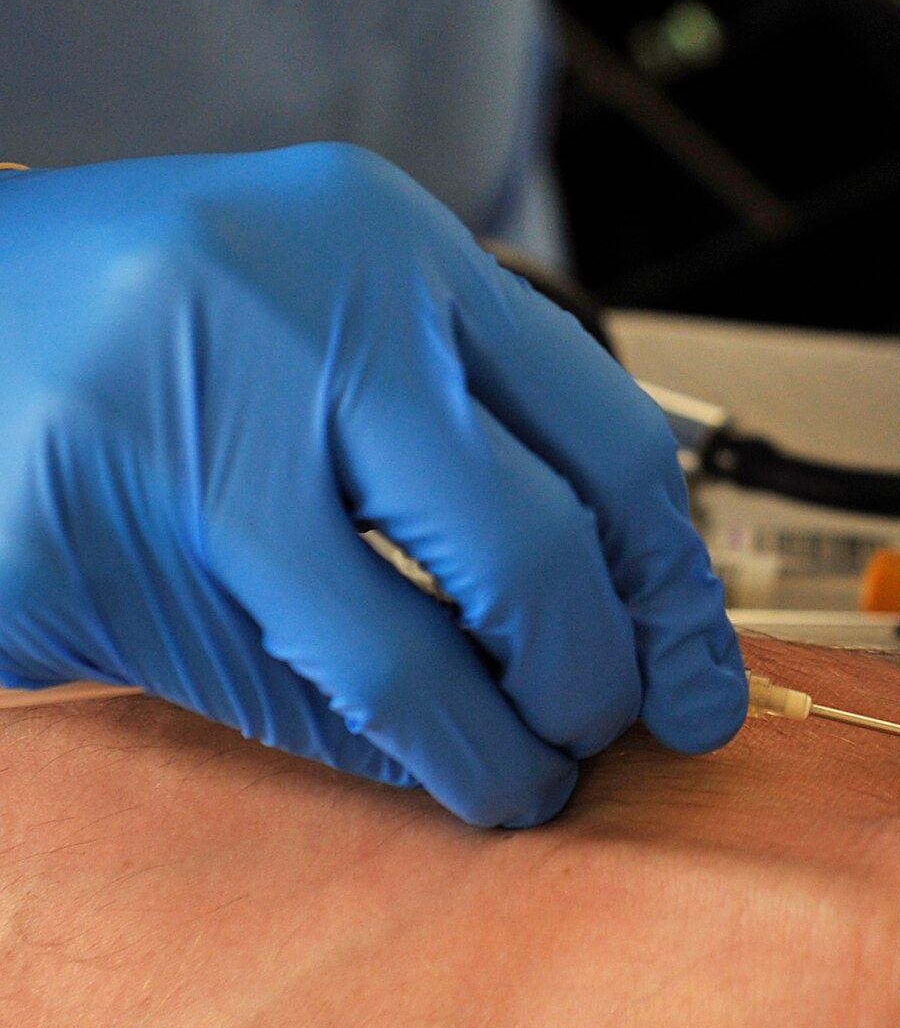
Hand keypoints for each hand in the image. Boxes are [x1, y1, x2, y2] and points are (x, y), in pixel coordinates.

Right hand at [0, 145, 744, 825]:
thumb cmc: (149, 318)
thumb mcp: (329, 308)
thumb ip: (464, 424)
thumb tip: (628, 613)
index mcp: (380, 245)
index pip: (607, 441)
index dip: (678, 592)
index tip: (705, 681)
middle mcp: (285, 320)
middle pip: (533, 560)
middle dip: (594, 686)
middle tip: (599, 734)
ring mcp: (167, 436)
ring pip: (406, 667)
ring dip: (489, 759)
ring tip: (514, 782)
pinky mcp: (65, 550)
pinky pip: (271, 703)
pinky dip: (355, 754)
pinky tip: (387, 754)